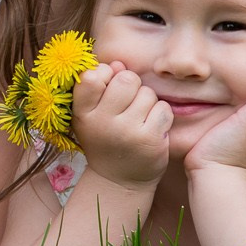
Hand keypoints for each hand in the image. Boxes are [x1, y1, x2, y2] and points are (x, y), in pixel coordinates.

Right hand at [71, 62, 171, 187]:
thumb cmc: (106, 138)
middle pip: (125, 79)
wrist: (120, 180)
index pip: (91, 77)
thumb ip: (102, 86)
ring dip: (147, 102)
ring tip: (139, 119)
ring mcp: (126, 132)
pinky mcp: (149, 140)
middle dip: (131, 85)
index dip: (104, 75)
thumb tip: (119, 64)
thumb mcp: (93, 115)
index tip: (107, 88)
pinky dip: (161, 114)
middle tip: (128, 103)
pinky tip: (152, 127)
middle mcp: (102, 123)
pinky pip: (163, 108)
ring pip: (147, 93)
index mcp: (82, 114)